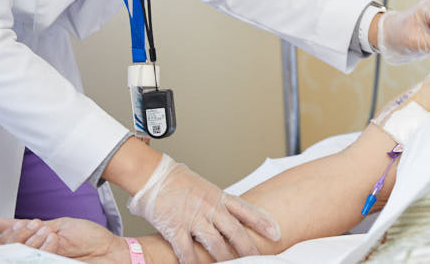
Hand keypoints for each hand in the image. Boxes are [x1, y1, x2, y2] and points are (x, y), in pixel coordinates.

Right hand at [0, 217, 122, 261]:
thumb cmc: (89, 238)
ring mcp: (44, 262)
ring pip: (21, 258)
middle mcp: (36, 256)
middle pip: (9, 253)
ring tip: (49, 233)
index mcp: (35, 244)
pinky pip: (38, 261)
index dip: (9, 234)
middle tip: (36, 228)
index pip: (7, 245)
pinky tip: (53, 241)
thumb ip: (30, 226)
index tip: (24, 224)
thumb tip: (3, 222)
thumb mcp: (58, 226)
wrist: (110, 251)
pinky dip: (43, 248)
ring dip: (32, 241)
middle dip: (18, 236)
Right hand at [128, 153, 279, 262]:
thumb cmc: (177, 180)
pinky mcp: (175, 227)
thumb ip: (216, 202)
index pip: (246, 210)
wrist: (154, 174)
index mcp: (218, 196)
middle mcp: (209, 207)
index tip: (276, 231)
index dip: (263, 222)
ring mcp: (193, 217)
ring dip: (224, 257)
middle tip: (258, 258)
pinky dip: (192, 261)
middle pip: (235, 230)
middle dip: (248, 247)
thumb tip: (227, 214)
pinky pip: (187, 249)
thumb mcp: (204, 188)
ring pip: (215, 242)